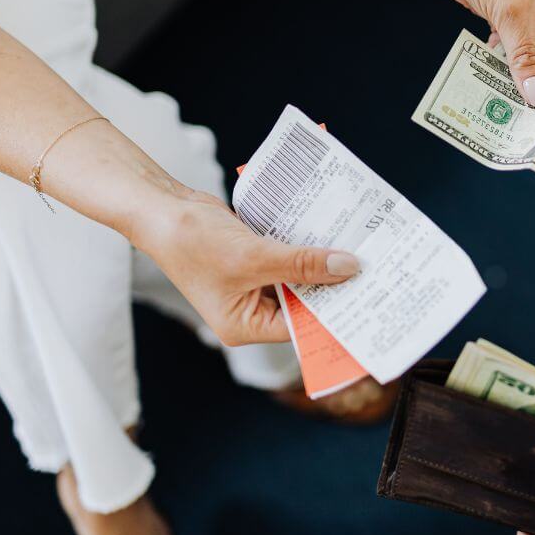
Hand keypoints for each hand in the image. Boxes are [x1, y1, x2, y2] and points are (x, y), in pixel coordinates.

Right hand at [131, 185, 359, 345]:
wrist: (163, 207)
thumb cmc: (192, 241)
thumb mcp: (253, 256)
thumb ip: (301, 263)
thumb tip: (347, 268)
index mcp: (244, 325)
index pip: (299, 326)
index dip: (332, 314)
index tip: (366, 300)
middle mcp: (250, 309)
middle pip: (303, 301)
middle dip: (332, 285)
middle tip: (372, 272)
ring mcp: (253, 283)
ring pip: (300, 276)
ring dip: (322, 262)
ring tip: (360, 251)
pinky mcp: (257, 258)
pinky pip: (291, 256)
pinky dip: (307, 246)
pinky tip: (333, 234)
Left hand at [426, 0, 534, 107]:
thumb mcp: (511, 11)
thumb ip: (526, 57)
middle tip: (534, 122)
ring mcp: (530, 15)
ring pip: (531, 59)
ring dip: (520, 80)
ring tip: (514, 113)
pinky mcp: (506, 19)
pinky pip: (511, 52)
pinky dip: (502, 68)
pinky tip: (494, 90)